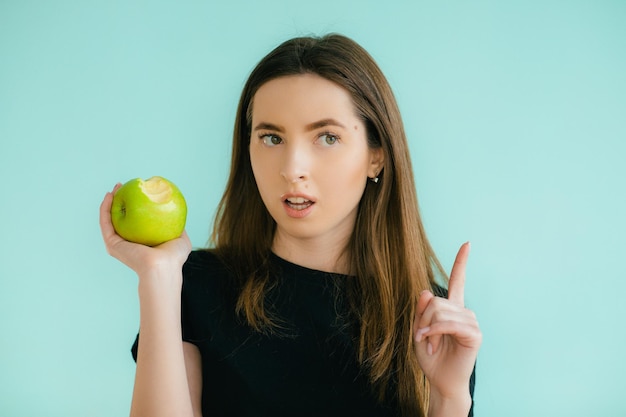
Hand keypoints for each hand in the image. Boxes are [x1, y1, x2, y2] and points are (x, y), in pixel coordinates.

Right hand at [99, 183, 191, 278]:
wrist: (164, 267)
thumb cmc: (174, 257)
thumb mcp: (181, 238)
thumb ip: (178, 228)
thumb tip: (178, 214)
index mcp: (141, 242)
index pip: (134, 221)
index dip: (133, 205)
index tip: (136, 191)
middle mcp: (127, 243)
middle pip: (120, 218)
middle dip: (120, 200)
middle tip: (123, 186)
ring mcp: (118, 244)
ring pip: (109, 219)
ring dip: (109, 201)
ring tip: (116, 187)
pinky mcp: (112, 244)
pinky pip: (106, 223)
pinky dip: (105, 208)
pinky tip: (109, 196)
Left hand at [414, 242, 481, 402]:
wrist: (440, 380)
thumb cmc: (431, 356)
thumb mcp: (418, 329)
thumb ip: (421, 310)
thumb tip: (426, 291)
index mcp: (452, 308)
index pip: (458, 280)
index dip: (461, 262)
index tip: (467, 243)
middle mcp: (464, 311)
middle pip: (435, 301)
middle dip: (423, 319)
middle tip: (423, 337)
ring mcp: (471, 322)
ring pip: (440, 311)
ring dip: (428, 329)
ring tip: (430, 344)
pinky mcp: (474, 334)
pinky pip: (449, 323)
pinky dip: (435, 332)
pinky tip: (431, 342)